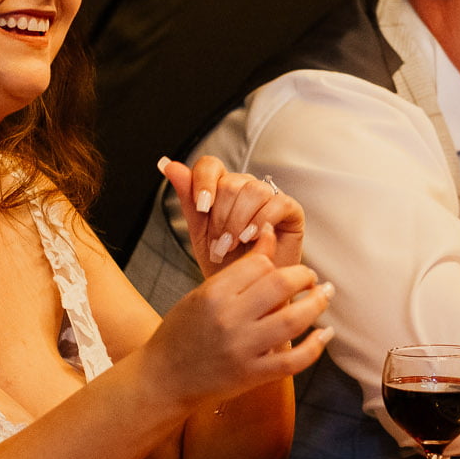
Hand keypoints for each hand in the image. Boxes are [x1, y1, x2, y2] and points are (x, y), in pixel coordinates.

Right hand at [146, 228, 333, 406]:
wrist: (163, 378)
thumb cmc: (181, 332)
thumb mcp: (202, 294)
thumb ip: (238, 270)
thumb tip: (268, 233)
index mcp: (213, 294)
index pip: (259, 264)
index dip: (276, 262)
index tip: (285, 266)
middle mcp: (229, 319)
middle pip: (281, 284)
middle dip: (305, 276)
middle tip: (312, 278)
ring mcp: (242, 349)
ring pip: (294, 319)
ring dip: (317, 304)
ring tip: (324, 296)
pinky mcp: (252, 375)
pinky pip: (294, 360)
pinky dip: (315, 346)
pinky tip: (325, 334)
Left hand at [160, 155, 306, 271]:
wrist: (247, 294)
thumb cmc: (226, 265)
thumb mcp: (200, 233)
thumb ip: (187, 199)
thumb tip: (167, 164)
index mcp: (222, 189)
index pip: (210, 165)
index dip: (203, 182)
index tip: (201, 208)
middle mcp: (246, 188)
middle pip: (231, 182)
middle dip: (220, 217)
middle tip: (218, 245)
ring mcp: (270, 197)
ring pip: (253, 190)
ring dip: (238, 222)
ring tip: (232, 246)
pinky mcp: (292, 210)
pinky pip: (277, 203)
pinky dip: (260, 222)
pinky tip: (252, 239)